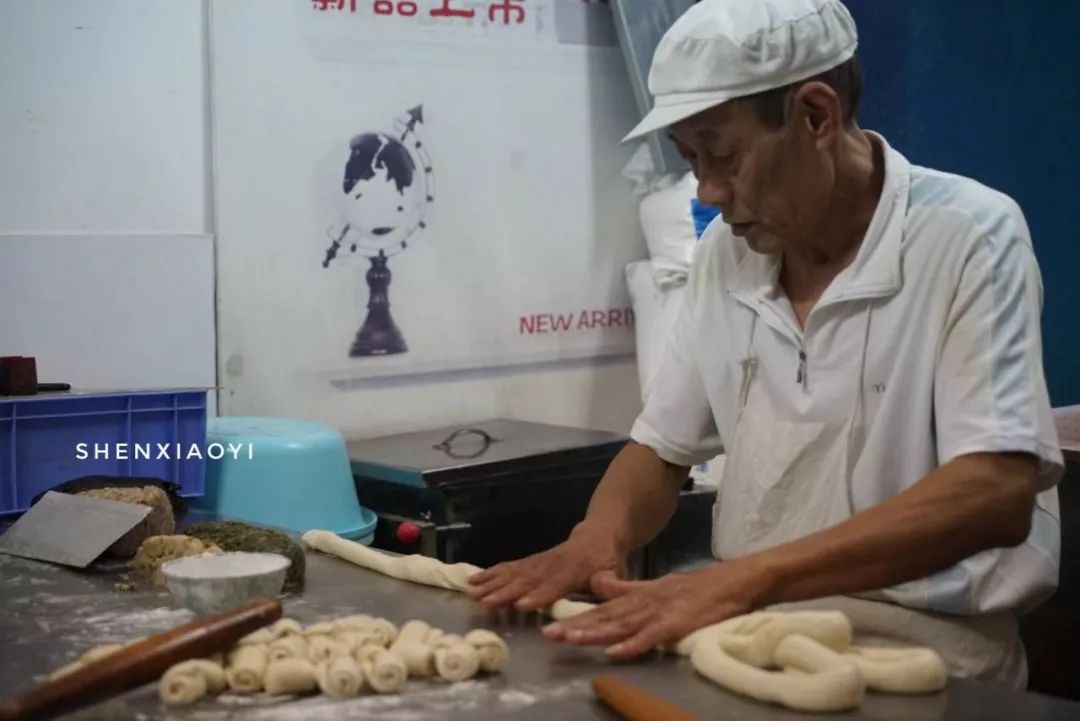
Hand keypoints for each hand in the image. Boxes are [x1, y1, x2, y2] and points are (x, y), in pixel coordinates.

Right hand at [466, 523, 624, 611]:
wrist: (597, 535)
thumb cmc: (607, 561)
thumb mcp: (615, 570)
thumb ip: (609, 581)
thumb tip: (604, 587)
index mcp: (575, 570)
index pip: (555, 584)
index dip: (540, 595)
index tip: (522, 605)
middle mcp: (552, 564)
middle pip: (527, 579)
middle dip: (506, 592)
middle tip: (486, 602)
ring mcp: (539, 561)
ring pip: (513, 572)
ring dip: (492, 583)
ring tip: (473, 594)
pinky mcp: (530, 561)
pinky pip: (508, 567)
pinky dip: (490, 573)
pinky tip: (473, 580)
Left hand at [542, 558, 770, 659]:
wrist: (734, 581)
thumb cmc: (696, 589)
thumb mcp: (654, 586)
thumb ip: (626, 588)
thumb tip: (596, 584)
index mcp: (638, 596)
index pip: (603, 610)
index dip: (577, 619)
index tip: (550, 627)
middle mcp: (643, 603)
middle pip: (606, 617)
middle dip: (577, 627)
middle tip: (549, 635)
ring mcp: (660, 612)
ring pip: (623, 625)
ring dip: (596, 633)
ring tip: (571, 640)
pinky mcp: (677, 623)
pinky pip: (652, 636)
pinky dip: (634, 644)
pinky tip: (615, 652)